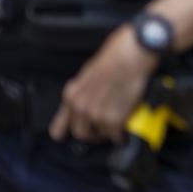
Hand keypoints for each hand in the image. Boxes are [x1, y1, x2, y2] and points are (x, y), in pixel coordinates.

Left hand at [48, 24, 157, 142]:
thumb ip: (85, 91)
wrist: (133, 54)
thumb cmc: (116, 55)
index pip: (58, 128)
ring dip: (109, 131)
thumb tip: (89, 101)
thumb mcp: (90, 72)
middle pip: (82, 134)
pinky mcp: (115, 121)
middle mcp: (82, 107)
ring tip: (117, 120)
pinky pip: (117, 137)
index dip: (65, 132)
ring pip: (101, 136)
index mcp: (72, 95)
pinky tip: (126, 126)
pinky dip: (123, 134)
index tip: (67, 136)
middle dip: (93, 133)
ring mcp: (98, 116)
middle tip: (101, 128)